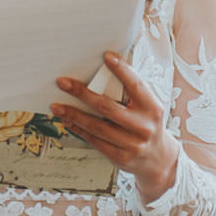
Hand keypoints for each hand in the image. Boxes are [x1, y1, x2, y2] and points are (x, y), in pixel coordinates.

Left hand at [50, 51, 178, 203]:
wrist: (158, 159)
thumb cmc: (147, 125)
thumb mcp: (148, 107)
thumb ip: (132, 91)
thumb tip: (104, 70)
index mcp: (152, 108)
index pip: (136, 85)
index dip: (122, 70)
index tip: (106, 56)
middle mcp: (143, 126)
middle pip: (107, 107)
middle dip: (82, 93)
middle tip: (63, 83)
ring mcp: (132, 144)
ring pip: (96, 126)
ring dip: (73, 114)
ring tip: (57, 106)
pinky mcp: (120, 157)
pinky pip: (94, 141)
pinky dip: (78, 129)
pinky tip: (67, 120)